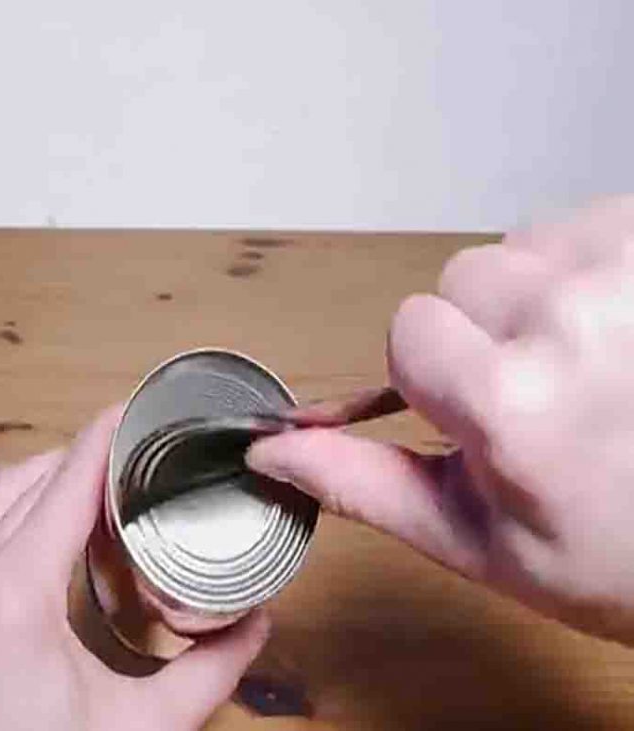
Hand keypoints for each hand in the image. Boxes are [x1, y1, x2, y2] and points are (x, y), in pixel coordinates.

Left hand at [0, 406, 270, 730]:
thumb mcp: (140, 728)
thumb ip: (208, 673)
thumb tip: (255, 624)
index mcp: (16, 585)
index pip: (69, 475)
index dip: (110, 431)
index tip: (146, 406)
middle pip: (35, 474)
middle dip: (90, 453)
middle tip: (147, 454)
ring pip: (3, 495)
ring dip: (55, 479)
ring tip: (114, 487)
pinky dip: (29, 510)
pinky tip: (69, 535)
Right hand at [248, 197, 633, 644]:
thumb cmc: (614, 554)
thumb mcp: (478, 540)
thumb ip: (363, 483)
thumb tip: (271, 452)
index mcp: (511, 402)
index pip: (410, 329)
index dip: (439, 376)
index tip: (490, 415)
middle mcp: (574, 319)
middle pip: (465, 277)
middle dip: (488, 331)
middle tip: (551, 393)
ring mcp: (627, 270)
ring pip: (523, 247)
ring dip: (543, 296)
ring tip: (597, 362)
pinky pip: (585, 226)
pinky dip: (593, 270)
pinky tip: (623, 332)